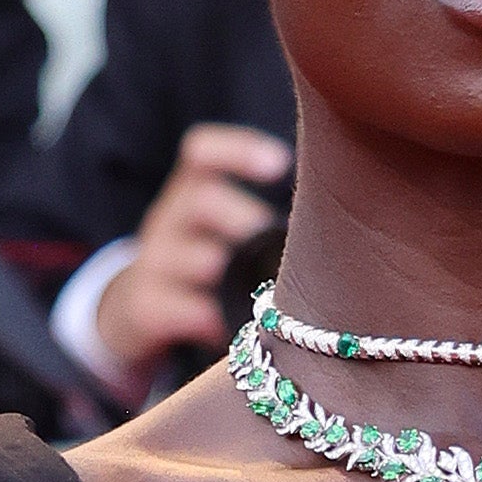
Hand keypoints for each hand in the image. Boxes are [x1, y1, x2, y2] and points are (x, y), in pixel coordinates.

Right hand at [90, 122, 295, 401]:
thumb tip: (344, 234)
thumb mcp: (220, 237)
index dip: (238, 151)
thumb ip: (262, 228)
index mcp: (190, 195)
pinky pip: (172, 308)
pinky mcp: (144, 308)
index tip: (280, 164)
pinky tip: (225, 331)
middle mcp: (168, 221)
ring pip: (189, 258)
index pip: (202, 153)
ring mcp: (152, 265)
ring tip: (255, 295)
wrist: (137, 314)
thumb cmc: (202, 270)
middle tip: (268, 241)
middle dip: (240, 217)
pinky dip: (204, 319)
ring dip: (226, 273)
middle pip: (200, 200)